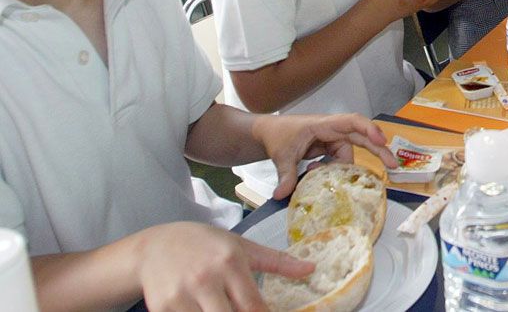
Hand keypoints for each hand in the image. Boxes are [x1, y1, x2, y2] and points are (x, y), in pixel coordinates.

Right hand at [138, 222, 313, 311]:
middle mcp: (206, 278)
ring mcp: (182, 295)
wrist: (155, 246)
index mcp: (230, 261)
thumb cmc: (204, 244)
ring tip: (224, 309)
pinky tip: (205, 311)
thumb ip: (276, 261)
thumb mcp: (241, 246)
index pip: (254, 305)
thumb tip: (310, 268)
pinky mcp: (163, 308)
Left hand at [253, 113, 398, 198]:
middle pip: (362, 137)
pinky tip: (315, 172)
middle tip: (393, 166)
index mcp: (325, 124)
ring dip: (343, 168)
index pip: (352, 122)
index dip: (368, 129)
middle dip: (378, 150)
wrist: (267, 133)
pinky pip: (339, 161)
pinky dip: (333, 170)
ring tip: (321, 173)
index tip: (381, 141)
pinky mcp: (329, 149)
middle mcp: (333, 130)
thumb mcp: (281, 155)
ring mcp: (332, 140)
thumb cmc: (277, 135)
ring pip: (349, 154)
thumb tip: (282, 195)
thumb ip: (286, 174)